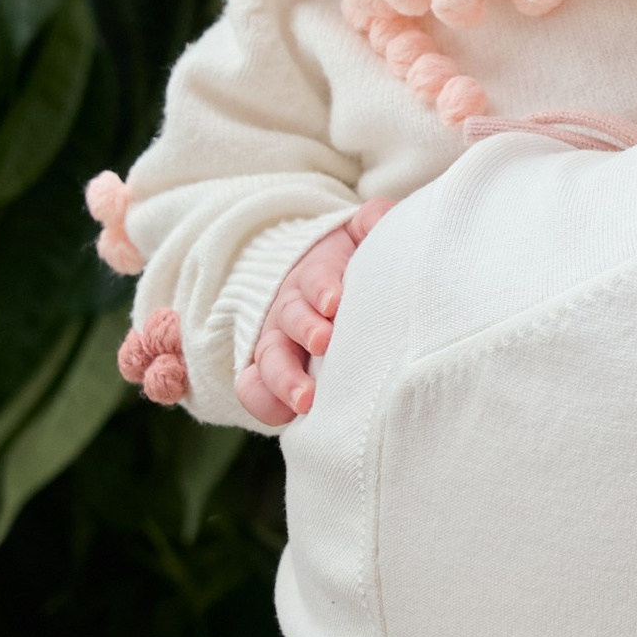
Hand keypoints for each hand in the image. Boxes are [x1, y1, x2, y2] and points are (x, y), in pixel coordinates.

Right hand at [238, 199, 394, 427]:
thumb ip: (376, 221)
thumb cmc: (353, 265)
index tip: (335, 302)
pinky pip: (253, 391)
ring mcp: (276, 343)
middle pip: (287, 319)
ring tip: (306, 400)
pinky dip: (264, 405)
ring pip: (267, 360)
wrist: (326, 291)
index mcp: (314, 275)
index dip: (322, 287)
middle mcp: (289, 309)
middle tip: (323, 344)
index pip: (313, 277)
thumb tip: (382, 218)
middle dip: (303, 331)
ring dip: (283, 379)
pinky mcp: (269, 373)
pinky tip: (287, 418)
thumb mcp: (363, 237)